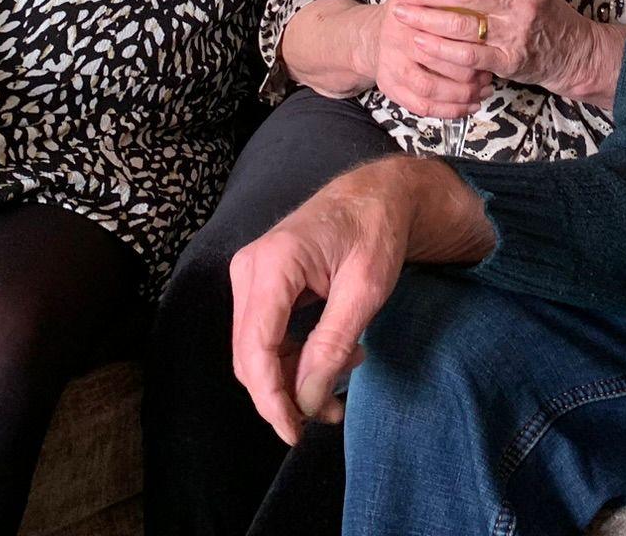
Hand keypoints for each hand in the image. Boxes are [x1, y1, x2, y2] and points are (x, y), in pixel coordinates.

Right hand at [229, 156, 490, 446]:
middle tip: (331, 411)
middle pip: (249, 355)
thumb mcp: (365, 290)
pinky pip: (265, 335)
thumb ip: (332, 345)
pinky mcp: (260, 283)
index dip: (271, 398)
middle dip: (285, 393)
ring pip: (256, 350)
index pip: (256, 347)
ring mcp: (251, 274)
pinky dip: (294, 356)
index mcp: (274, 263)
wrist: (376, 194)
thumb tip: (307, 399)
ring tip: (347, 371)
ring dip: (293, 376)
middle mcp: (251, 267)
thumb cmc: (375, 231)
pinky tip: (334, 356)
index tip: (294, 432)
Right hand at [364, 0, 492, 118]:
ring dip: (460, 96)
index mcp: (408, 15)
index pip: (443, 33)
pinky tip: (468, 107)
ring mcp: (390, 67)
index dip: (470, 45)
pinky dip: (448, 111)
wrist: (372, 36)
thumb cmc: (410, 16)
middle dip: (469, 73)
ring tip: (482, 93)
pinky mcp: (389, 88)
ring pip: (429, 89)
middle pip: (438, 62)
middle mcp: (396, 41)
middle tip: (488, 76)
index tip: (489, 51)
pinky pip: (421, 107)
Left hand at [398, 0, 616, 103]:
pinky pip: (469, 55)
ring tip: (403, 16)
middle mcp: (523, 4)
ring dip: (426, 20)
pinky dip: (441, 49)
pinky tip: (421, 43)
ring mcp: (516, 34)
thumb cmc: (543, 12)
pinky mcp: (510, 61)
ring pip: (462, 25)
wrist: (573, 51)